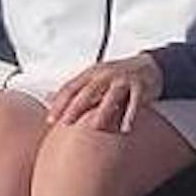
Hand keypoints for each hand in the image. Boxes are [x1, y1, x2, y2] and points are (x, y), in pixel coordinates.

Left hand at [47, 54, 165, 132]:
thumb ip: (73, 89)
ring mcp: (123, 80)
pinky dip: (130, 115)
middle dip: (76, 108)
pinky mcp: (140, 87)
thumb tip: (46, 97)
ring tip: (95, 127)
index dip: (59, 103)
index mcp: (91, 73)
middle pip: (88, 92)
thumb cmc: (116, 76)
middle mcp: (106, 75)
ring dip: (103, 112)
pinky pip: (135, 102)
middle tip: (66, 123)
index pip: (71, 87)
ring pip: (111, 96)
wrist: (148, 66)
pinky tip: (125, 128)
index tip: (50, 120)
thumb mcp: (93, 78)